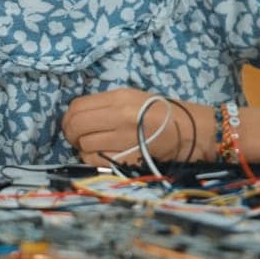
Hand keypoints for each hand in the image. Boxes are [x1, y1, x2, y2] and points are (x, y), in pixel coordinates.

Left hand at [61, 88, 213, 166]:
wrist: (192, 131)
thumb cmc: (160, 112)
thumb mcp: (131, 97)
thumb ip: (104, 104)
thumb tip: (76, 114)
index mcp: (119, 98)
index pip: (77, 107)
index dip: (67, 117)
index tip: (70, 123)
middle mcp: (119, 116)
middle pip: (76, 126)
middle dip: (70, 133)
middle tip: (75, 137)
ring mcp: (125, 138)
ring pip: (84, 145)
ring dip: (81, 148)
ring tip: (89, 146)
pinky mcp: (130, 158)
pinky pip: (97, 160)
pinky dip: (92, 159)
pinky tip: (99, 156)